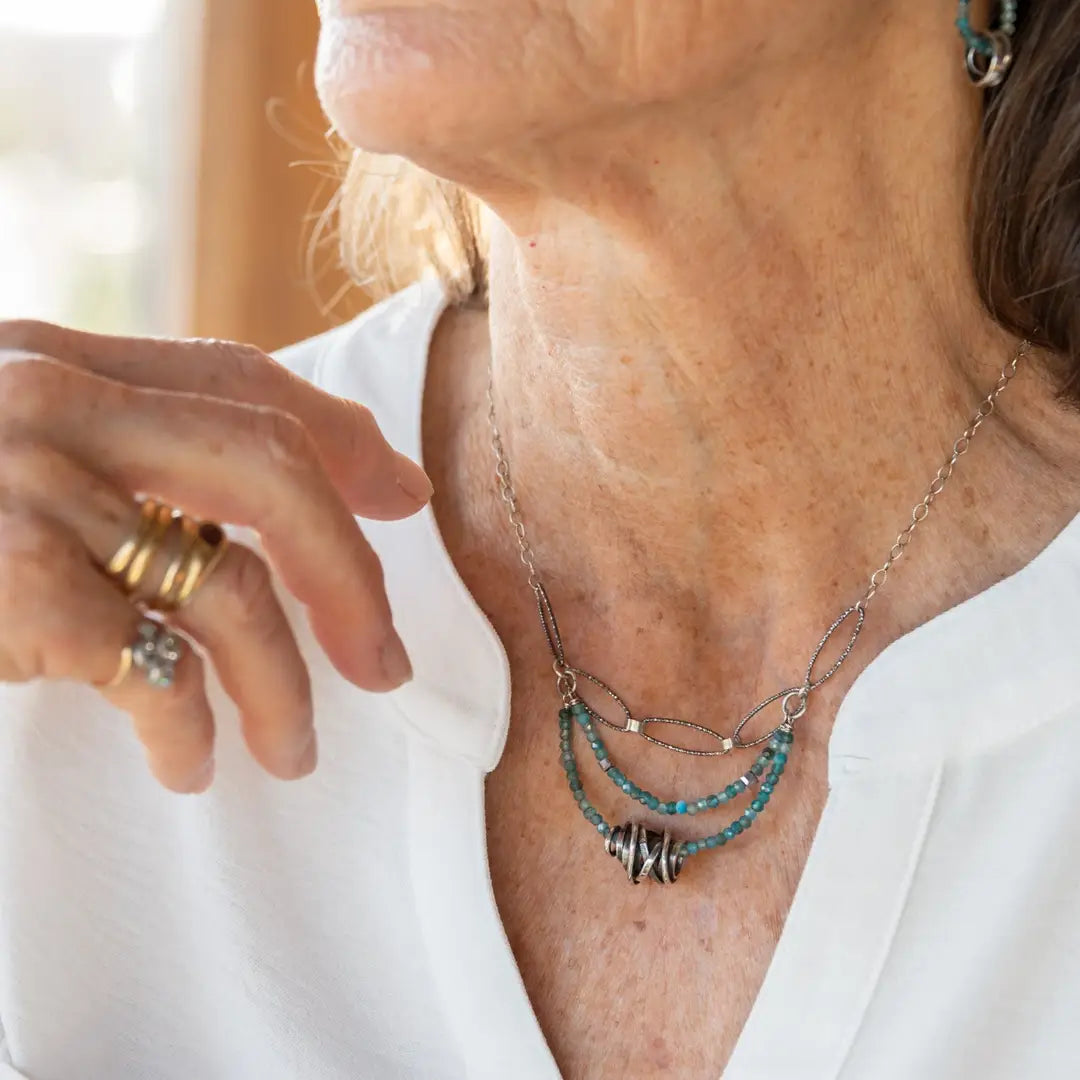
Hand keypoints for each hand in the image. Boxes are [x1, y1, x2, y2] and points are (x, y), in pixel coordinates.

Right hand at [0, 320, 432, 793]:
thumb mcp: (1, 446)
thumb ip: (106, 450)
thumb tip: (236, 519)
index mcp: (55, 363)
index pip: (244, 380)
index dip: (344, 441)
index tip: (405, 501)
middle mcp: (49, 405)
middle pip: (271, 471)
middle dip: (350, 574)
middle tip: (385, 662)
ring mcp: (26, 490)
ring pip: (230, 584)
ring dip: (284, 684)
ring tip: (291, 749)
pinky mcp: (9, 585)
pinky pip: (152, 668)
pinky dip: (189, 727)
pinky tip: (187, 763)